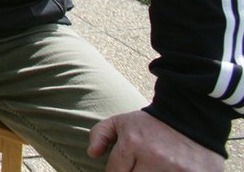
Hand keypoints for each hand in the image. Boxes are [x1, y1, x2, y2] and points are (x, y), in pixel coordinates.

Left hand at [88, 109, 223, 170]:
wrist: (192, 117)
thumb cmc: (153, 124)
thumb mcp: (123, 121)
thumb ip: (101, 133)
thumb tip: (92, 153)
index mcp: (132, 143)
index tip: (122, 168)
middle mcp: (152, 157)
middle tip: (138, 166)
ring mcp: (174, 169)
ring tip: (154, 166)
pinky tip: (166, 169)